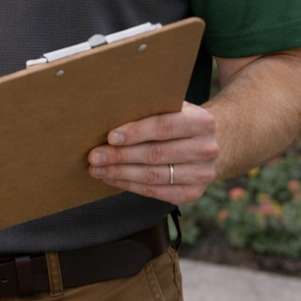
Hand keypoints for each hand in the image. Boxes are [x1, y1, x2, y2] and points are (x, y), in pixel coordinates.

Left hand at [87, 102, 220, 204]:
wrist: (205, 143)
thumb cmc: (177, 121)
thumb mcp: (170, 107)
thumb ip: (149, 108)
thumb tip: (109, 113)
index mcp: (201, 122)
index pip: (164, 127)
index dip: (136, 132)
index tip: (110, 137)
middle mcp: (206, 149)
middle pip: (155, 154)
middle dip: (120, 156)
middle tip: (94, 156)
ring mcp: (202, 174)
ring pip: (154, 176)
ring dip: (120, 174)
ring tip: (96, 169)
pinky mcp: (193, 193)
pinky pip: (156, 192)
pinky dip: (130, 186)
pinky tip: (112, 179)